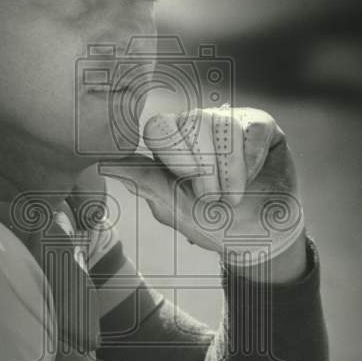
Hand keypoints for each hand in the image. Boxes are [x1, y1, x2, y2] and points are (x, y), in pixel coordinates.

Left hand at [100, 107, 306, 276]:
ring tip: (235, 196)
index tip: (186, 181)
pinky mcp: (260, 126)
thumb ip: (144, 182)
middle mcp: (197, 127)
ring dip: (231, 169)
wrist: (260, 238)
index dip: (173, 152)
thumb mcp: (175, 208)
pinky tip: (253, 175)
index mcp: (171, 145)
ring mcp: (229, 123)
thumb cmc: (212, 223)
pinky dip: (252, 158)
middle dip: (206, 169)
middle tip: (214, 198)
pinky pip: (253, 127)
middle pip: (192, 122)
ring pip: (223, 124)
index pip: (159, 127)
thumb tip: (101, 164)